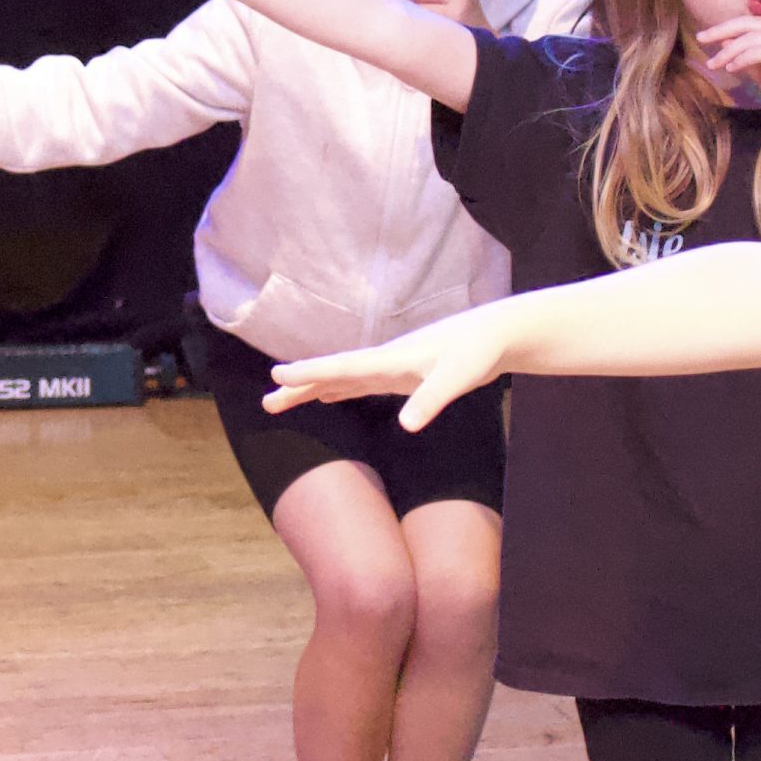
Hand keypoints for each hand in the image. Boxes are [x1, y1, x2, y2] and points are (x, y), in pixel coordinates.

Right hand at [265, 303, 510, 431]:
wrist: (495, 333)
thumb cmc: (477, 352)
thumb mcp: (458, 378)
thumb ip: (432, 400)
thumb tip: (406, 426)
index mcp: (392, 360)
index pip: (343, 367)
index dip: (310, 373)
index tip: (277, 376)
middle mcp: (385, 361)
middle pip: (334, 375)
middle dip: (299, 387)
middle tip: (266, 403)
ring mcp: (392, 367)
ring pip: (343, 379)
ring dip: (312, 390)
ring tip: (281, 401)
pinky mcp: (402, 374)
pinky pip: (360, 383)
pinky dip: (339, 389)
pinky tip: (328, 396)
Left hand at [695, 0, 760, 118]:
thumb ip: (749, 55)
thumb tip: (727, 45)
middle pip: (747, 22)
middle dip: (721, 30)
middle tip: (701, 38)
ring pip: (748, 38)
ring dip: (727, 52)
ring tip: (714, 65)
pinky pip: (756, 52)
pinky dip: (740, 60)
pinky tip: (731, 69)